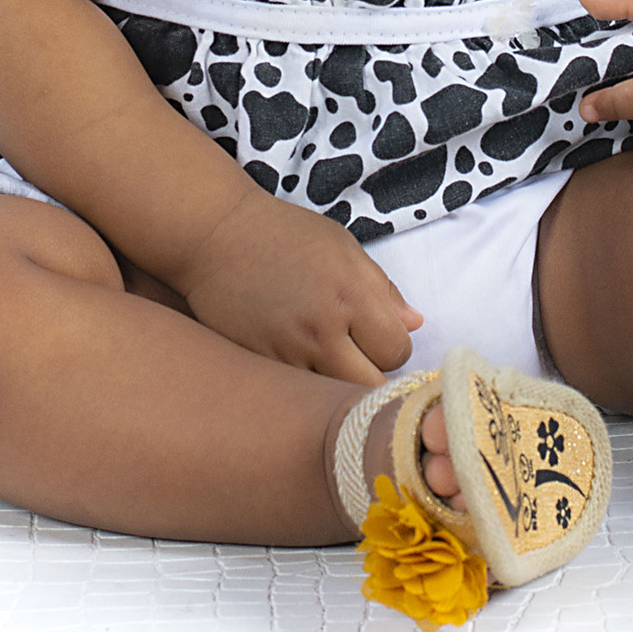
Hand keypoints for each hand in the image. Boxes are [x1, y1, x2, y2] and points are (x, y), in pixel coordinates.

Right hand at [176, 185, 422, 384]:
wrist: (217, 235)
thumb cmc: (286, 234)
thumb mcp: (344, 247)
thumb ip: (383, 289)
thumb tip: (415, 324)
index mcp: (351, 293)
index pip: (397, 351)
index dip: (394, 348)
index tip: (379, 337)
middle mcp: (322, 328)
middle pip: (370, 387)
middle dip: (372, 376)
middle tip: (360, 357)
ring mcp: (287, 351)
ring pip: (331, 397)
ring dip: (337, 385)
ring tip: (329, 361)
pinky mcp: (259, 363)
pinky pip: (295, 391)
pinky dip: (303, 385)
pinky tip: (300, 362)